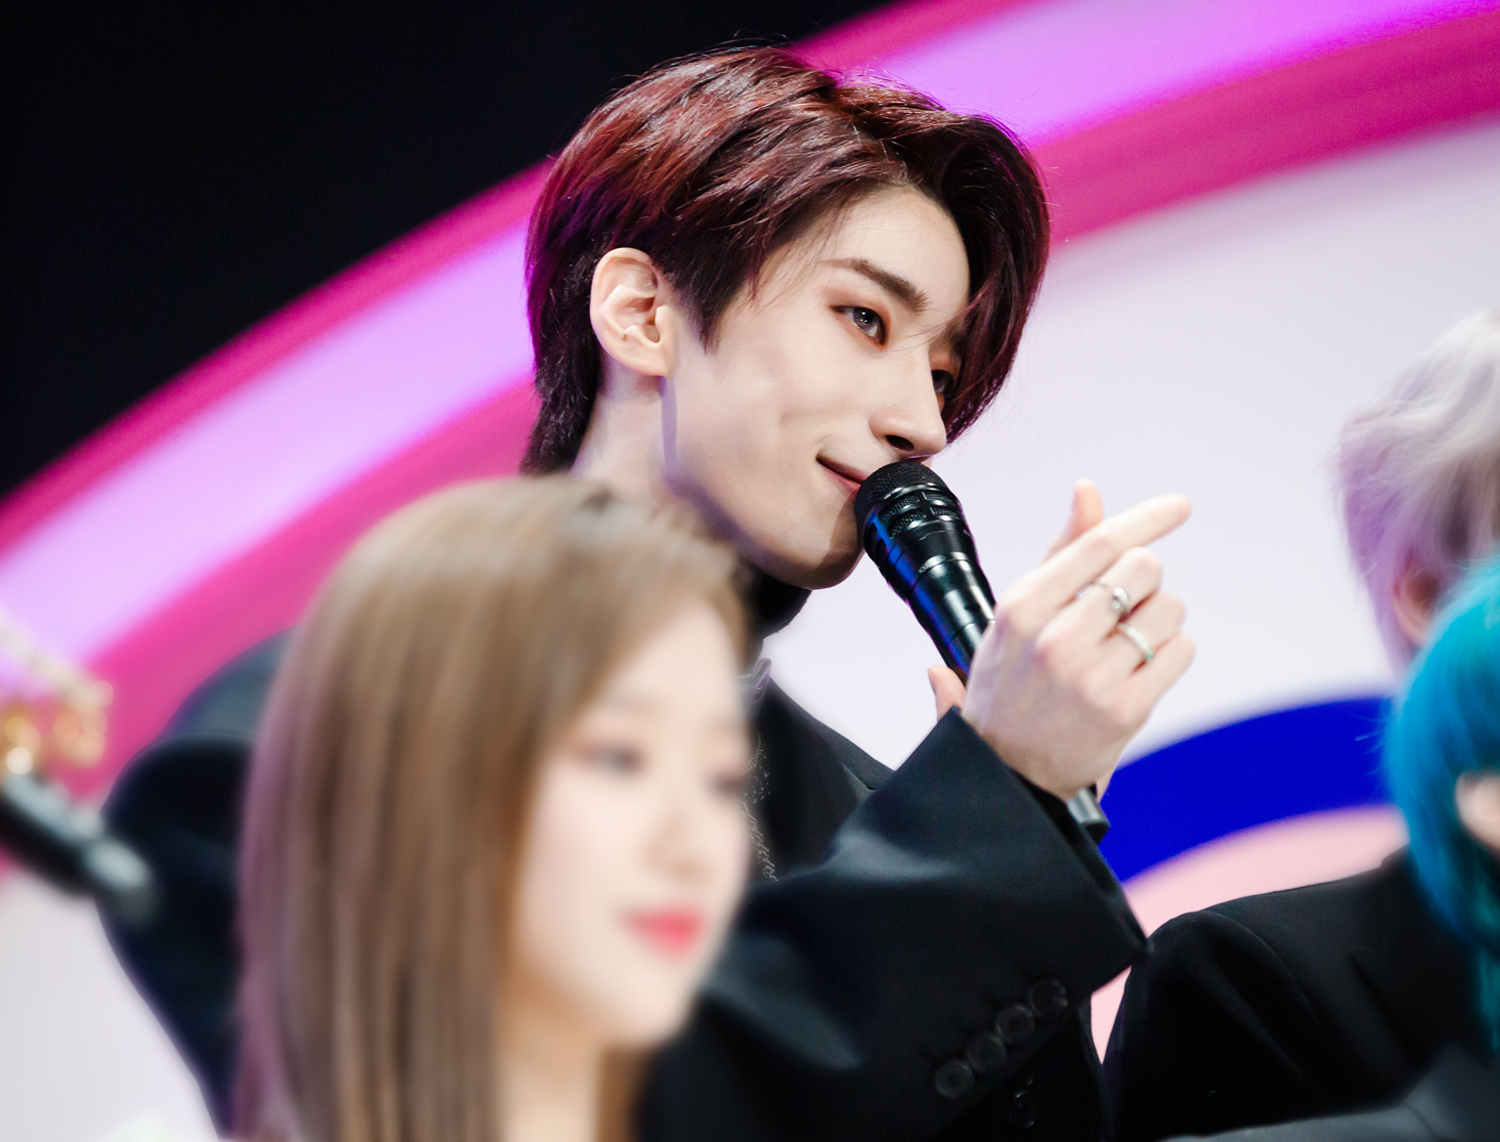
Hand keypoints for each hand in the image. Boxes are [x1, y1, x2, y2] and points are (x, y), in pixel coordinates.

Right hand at [938, 481, 1193, 801]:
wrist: (1005, 775)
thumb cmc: (1010, 686)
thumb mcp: (1017, 615)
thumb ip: (1058, 554)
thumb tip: (1088, 489)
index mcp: (1022, 607)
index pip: (1099, 544)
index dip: (1147, 518)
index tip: (1179, 505)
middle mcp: (1055, 638)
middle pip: (1144, 570)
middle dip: (1143, 583)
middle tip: (1120, 612)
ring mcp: (1092, 675)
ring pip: (1169, 609)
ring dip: (1159, 619)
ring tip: (1127, 645)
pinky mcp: (1126, 709)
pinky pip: (1181, 651)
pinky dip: (1172, 653)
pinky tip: (1140, 671)